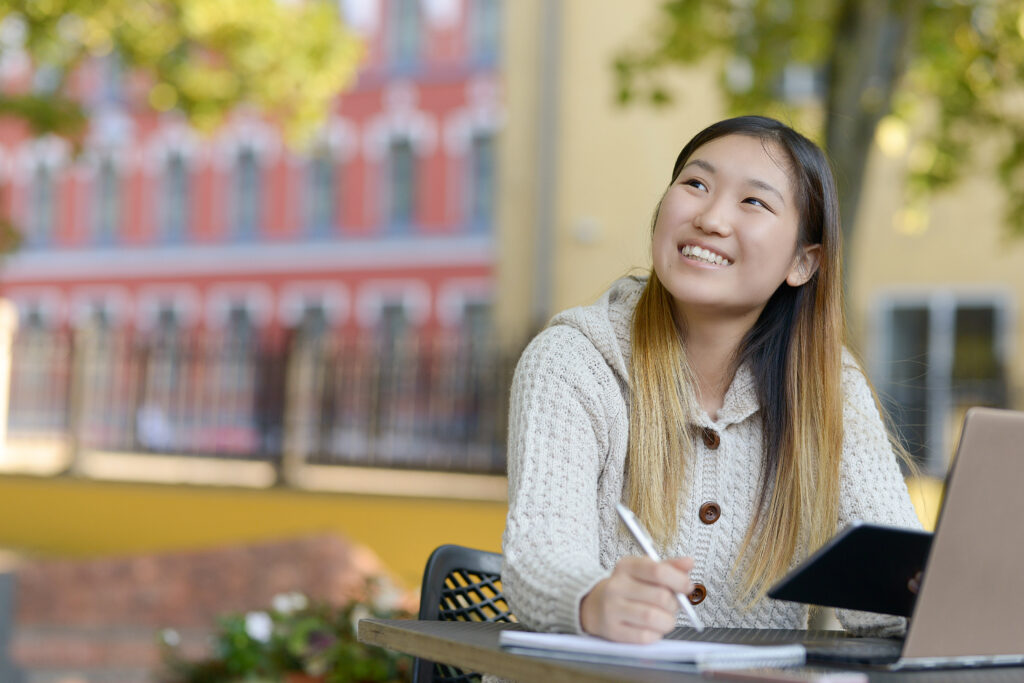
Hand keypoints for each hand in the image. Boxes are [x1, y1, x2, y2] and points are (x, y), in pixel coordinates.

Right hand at [579, 555, 694, 642]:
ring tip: (664, 619)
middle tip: (672, 606)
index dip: (679, 580)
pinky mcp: (612, 631)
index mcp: (626, 567)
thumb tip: (689, 562)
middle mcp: (616, 586)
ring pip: (653, 617)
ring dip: (667, 621)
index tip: (687, 587)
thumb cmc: (626, 588)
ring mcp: (612, 609)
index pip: (657, 571)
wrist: (593, 606)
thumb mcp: (643, 572)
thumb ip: (667, 567)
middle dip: (674, 604)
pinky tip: (652, 629)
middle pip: (660, 596)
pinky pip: (645, 636)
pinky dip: (656, 634)